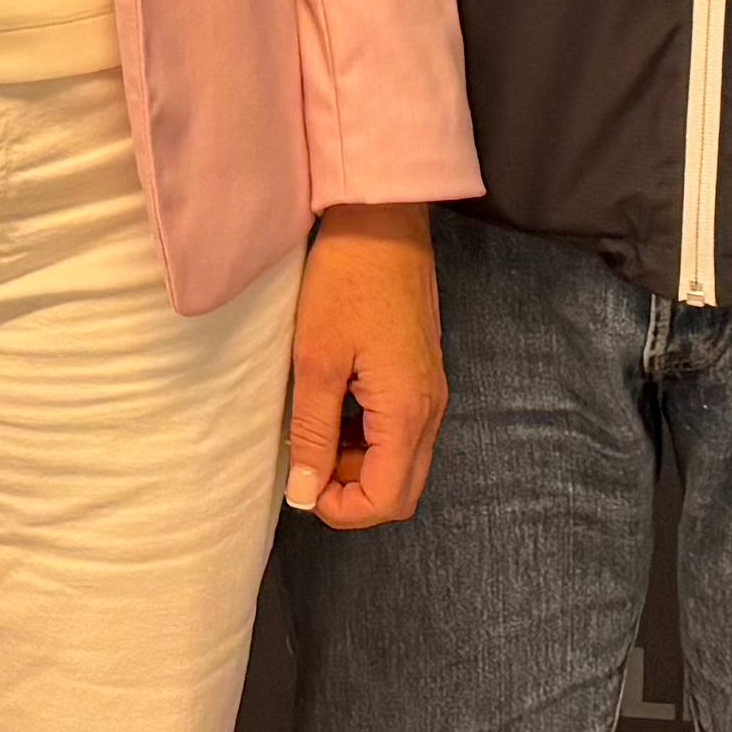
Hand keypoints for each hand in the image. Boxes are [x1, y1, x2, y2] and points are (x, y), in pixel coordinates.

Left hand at [283, 202, 445, 527]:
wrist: (382, 221)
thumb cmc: (347, 281)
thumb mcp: (317, 360)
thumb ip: (314, 433)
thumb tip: (305, 494)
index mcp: (407, 412)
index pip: (386, 500)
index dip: (340, 509)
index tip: (300, 485)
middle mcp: (430, 410)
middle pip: (400, 491)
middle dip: (351, 493)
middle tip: (306, 462)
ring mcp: (430, 393)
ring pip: (401, 463)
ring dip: (357, 464)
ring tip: (314, 430)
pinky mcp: (421, 375)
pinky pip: (401, 432)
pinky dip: (367, 438)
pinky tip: (333, 407)